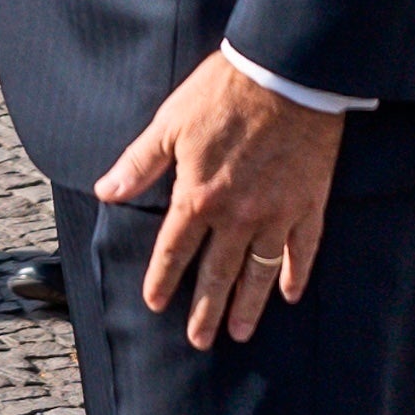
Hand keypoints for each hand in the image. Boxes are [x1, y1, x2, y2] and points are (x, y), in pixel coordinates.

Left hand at [92, 49, 344, 349]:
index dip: (164, 280)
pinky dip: (296, 274)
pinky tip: (291, 295)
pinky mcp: (308, 204)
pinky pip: (303, 250)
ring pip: (259, 272)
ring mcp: (276, 213)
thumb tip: (106, 192)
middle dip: (206, 310)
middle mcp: (237, 216)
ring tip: (240, 332)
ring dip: (248, 305)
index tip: (156, 304)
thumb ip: (139, 164)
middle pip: (218, 274)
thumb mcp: (170, 123)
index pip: (175, 251)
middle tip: (199, 340)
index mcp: (198, 197)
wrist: (286, 74)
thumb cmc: (223, 93)